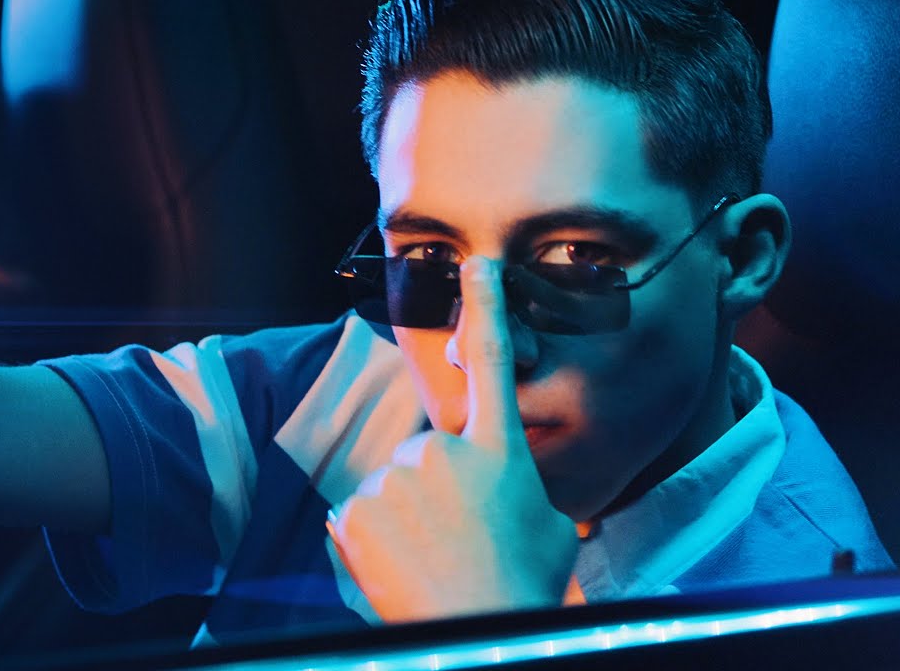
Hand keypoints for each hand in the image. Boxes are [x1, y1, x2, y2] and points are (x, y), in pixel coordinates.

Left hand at [328, 256, 578, 622]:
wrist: (477, 633)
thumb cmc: (524, 587)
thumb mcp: (545, 523)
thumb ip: (521, 487)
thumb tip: (509, 489)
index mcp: (500, 451)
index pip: (494, 365)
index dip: (485, 309)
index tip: (478, 265)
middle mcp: (444, 452)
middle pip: (431, 450)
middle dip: (438, 483)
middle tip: (461, 533)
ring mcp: (395, 479)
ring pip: (394, 483)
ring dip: (407, 512)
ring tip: (434, 555)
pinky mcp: (354, 510)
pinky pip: (361, 513)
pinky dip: (375, 537)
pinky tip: (402, 564)